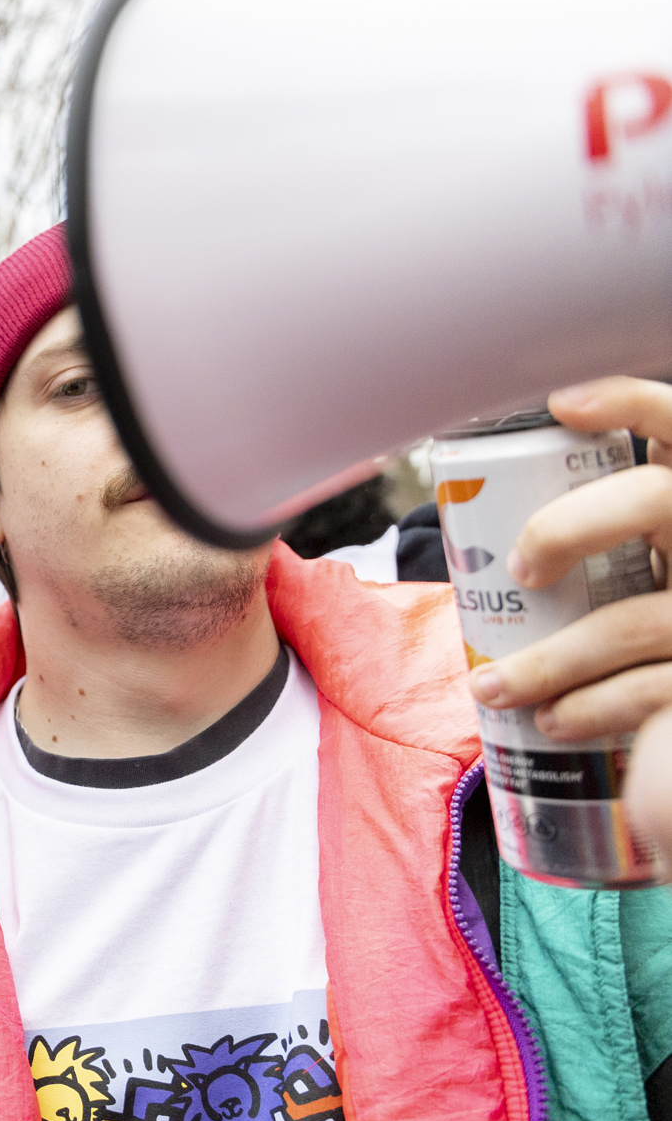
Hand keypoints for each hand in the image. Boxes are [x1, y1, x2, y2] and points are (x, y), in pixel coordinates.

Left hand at [466, 377, 671, 852]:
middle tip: (520, 566)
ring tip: (492, 686)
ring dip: (549, 662)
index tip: (561, 405)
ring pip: (633, 623)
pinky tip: (554, 720)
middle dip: (571, 527)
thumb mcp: (634, 555)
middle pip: (657, 500)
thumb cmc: (644, 608)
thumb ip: (594, 526)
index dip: (629, 401)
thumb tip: (467, 503)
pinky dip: (592, 709)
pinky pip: (652, 691)